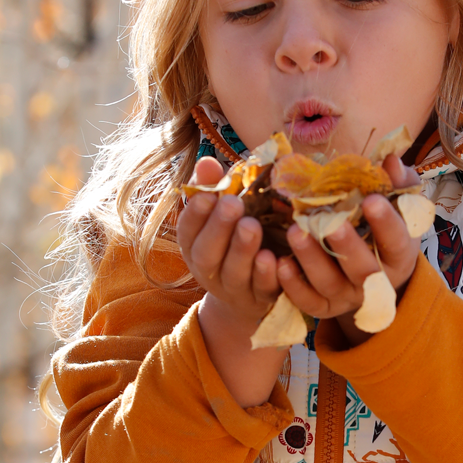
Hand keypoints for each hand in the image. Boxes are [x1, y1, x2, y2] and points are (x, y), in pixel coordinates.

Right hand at [175, 156, 280, 335]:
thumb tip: (207, 163)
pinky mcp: (261, 300)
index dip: (195, 214)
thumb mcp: (222, 216)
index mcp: (194, 246)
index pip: (187, 231)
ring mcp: (235, 289)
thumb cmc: (234, 241)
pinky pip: (262, 290)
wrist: (250, 294)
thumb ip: (213, 189)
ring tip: (252, 226)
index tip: (207, 195)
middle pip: (207, 254)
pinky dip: (267, 275)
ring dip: (242, 250)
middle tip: (233, 204)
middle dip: (219, 228)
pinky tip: (274, 257)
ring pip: (234, 273)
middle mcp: (209, 271)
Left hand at [278, 155, 421, 344]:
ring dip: (311, 260)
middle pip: (363, 270)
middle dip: (346, 246)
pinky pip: (308, 302)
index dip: (386, 223)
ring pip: (329, 284)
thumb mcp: (399, 208)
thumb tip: (391, 161)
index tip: (371, 199)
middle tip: (329, 222)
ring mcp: (347, 297)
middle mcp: (375, 283)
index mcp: (399, 257)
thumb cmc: (385, 231)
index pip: (397, 241)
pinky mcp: (324, 307)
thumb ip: (398, 184)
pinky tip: (280, 262)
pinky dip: (293, 286)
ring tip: (295, 231)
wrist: (376, 274)